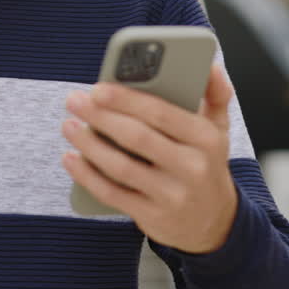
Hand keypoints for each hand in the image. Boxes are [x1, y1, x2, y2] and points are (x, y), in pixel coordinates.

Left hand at [61, 62, 237, 253]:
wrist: (214, 222)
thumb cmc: (206, 164)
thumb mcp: (219, 129)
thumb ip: (216, 94)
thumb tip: (211, 66)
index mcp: (205, 138)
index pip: (161, 113)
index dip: (126, 100)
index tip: (98, 88)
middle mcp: (191, 168)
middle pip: (137, 137)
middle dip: (100, 116)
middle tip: (75, 101)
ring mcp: (172, 195)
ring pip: (121, 166)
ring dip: (89, 144)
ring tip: (69, 125)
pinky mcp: (152, 216)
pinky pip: (112, 194)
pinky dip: (87, 176)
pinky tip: (71, 158)